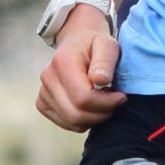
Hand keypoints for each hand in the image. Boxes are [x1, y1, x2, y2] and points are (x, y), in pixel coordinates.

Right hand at [36, 9, 124, 131]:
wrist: (76, 42)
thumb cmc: (94, 44)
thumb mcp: (107, 44)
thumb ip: (105, 60)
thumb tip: (100, 79)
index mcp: (62, 63)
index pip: (83, 97)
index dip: (106, 103)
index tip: (121, 96)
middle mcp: (48, 78)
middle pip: (76, 114)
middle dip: (101, 114)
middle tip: (114, 102)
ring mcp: (43, 92)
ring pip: (71, 122)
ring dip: (93, 118)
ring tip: (103, 102)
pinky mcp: (43, 103)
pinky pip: (65, 123)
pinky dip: (82, 121)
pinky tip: (91, 106)